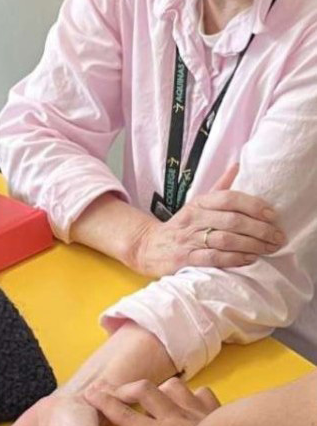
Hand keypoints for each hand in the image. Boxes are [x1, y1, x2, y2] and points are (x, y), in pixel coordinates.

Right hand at [85, 377, 219, 425]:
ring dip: (161, 389)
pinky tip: (191, 403)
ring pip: (173, 385)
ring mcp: (198, 409)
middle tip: (115, 392)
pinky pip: (202, 393)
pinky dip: (192, 395)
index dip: (106, 404)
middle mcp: (176, 416)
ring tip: (153, 397)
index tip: (90, 394)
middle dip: (127, 388)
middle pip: (145, 390)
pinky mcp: (217, 410)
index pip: (126, 416)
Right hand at [131, 163, 285, 275]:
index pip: (229, 198)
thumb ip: (219, 187)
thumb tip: (238, 165)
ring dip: (250, 245)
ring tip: (268, 249)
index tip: (272, 214)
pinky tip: (248, 259)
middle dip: (258, 229)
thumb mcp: (198, 203)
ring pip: (225, 239)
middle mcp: (194, 218)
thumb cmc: (181, 225)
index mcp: (200, 203)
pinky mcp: (185, 258)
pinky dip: (233, 259)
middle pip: (231, 220)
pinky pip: (213, 258)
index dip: (253, 205)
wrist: (149, 246)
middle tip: (277, 236)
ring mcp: (189, 238)